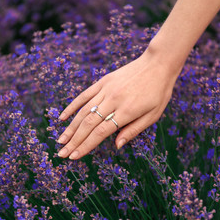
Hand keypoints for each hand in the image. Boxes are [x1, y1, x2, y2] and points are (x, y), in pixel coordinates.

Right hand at [56, 49, 179, 159]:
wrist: (158, 63)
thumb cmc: (159, 92)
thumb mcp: (153, 115)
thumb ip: (133, 130)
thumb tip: (117, 146)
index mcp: (126, 111)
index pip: (100, 133)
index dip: (86, 146)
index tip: (74, 157)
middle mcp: (113, 100)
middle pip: (88, 124)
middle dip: (74, 141)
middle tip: (62, 154)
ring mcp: (106, 89)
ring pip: (83, 111)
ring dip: (70, 127)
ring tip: (60, 140)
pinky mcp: (103, 81)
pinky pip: (84, 95)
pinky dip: (72, 106)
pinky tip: (63, 117)